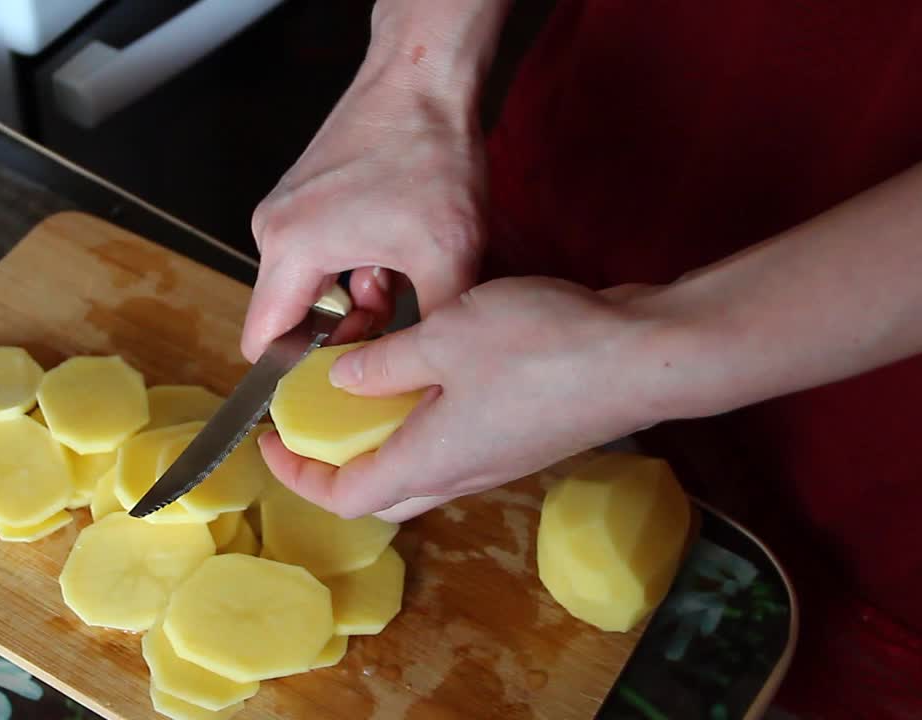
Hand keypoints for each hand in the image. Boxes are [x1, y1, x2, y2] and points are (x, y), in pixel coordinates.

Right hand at [241, 59, 489, 361]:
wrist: (424, 78)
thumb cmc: (429, 151)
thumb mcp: (449, 256)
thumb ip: (434, 329)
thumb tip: (432, 377)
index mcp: (293, 249)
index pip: (262, 340)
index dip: (291, 375)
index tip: (327, 391)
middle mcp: (274, 230)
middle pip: (289, 315)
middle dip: (338, 334)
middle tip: (388, 334)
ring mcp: (286, 209)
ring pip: (308, 285)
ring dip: (352, 299)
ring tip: (401, 284)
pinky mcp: (303, 195)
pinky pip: (316, 253)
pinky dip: (351, 267)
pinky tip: (392, 257)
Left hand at [258, 277, 671, 521]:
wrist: (649, 353)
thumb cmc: (547, 347)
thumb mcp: (443, 337)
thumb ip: (382, 364)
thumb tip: (341, 381)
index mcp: (431, 461)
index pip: (344, 497)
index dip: (298, 475)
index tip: (272, 440)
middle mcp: (462, 472)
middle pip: (380, 491)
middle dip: (336, 461)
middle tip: (311, 416)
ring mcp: (498, 457)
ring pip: (419, 466)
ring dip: (381, 434)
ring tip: (361, 381)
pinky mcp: (524, 434)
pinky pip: (455, 440)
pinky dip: (423, 416)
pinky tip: (424, 365)